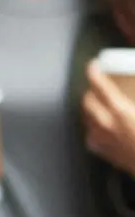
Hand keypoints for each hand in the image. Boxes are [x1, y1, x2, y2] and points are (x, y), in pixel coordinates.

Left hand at [83, 60, 134, 176]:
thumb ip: (133, 99)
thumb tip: (131, 92)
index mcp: (121, 112)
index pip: (98, 84)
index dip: (93, 71)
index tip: (94, 64)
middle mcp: (105, 124)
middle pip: (87, 101)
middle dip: (91, 91)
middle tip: (99, 87)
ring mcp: (101, 139)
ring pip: (86, 117)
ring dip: (91, 108)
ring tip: (99, 104)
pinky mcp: (102, 152)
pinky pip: (91, 134)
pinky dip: (94, 127)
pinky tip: (102, 127)